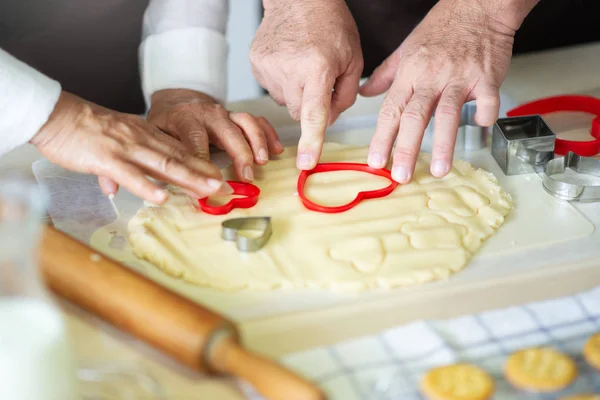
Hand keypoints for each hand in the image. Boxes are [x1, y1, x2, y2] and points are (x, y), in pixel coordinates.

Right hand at [31, 91, 230, 203]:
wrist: (56, 114)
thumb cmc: (82, 130)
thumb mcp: (112, 143)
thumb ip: (121, 165)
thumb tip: (117, 188)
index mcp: (145, 136)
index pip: (180, 152)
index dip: (202, 166)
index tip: (220, 179)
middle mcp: (142, 141)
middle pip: (180, 159)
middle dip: (206, 174)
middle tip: (227, 188)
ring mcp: (127, 149)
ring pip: (164, 165)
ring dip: (190, 178)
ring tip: (210, 190)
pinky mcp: (107, 159)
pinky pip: (131, 175)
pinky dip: (148, 187)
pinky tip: (163, 197)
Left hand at [148, 89, 282, 181]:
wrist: (176, 101)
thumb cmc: (166, 125)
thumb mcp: (157, 137)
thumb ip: (168, 156)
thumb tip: (178, 183)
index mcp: (185, 118)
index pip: (195, 138)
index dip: (203, 158)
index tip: (211, 180)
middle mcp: (208, 113)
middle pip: (228, 131)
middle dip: (240, 154)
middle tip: (247, 176)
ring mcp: (226, 113)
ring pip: (246, 123)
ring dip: (257, 142)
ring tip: (263, 162)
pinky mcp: (238, 117)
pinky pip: (257, 121)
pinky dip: (269, 134)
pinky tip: (277, 150)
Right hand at [250, 0, 362, 169]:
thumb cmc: (331, 25)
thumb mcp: (353, 59)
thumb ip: (345, 97)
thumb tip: (327, 123)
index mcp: (318, 67)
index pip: (314, 114)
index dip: (312, 141)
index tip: (306, 164)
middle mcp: (289, 69)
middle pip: (300, 113)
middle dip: (312, 104)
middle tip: (319, 79)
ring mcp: (268, 67)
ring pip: (286, 102)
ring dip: (297, 92)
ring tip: (303, 64)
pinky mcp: (256, 64)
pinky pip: (273, 89)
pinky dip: (283, 82)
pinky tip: (289, 62)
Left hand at [360, 0, 533, 182]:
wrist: (477, 5)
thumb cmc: (441, 28)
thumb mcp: (406, 49)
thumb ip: (385, 74)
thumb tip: (364, 92)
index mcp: (410, 75)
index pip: (390, 111)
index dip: (382, 138)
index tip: (375, 162)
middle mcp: (431, 78)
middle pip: (414, 117)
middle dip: (405, 148)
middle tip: (400, 175)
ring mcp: (459, 77)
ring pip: (447, 114)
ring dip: (443, 144)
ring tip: (439, 170)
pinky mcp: (486, 76)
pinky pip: (486, 100)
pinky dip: (484, 114)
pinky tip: (480, 125)